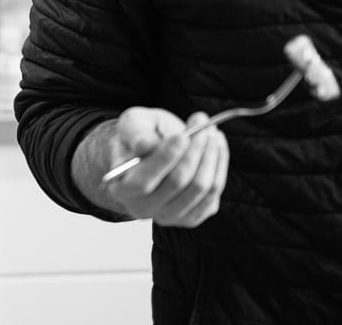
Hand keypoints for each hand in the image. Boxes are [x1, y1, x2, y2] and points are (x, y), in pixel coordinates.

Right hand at [98, 107, 228, 226]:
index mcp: (122, 188)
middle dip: (194, 150)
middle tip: (203, 123)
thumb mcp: (132, 125)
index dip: (164, 159)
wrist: (151, 150)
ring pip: (200, 188)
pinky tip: (217, 145)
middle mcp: (143, 209)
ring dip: (211, 155)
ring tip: (211, 130)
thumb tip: (145, 145)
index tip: (182, 136)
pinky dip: (219, 166)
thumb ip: (135, 133)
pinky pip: (213, 194)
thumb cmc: (139, 135)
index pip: (143, 182)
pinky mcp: (192, 217)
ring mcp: (169, 216)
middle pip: (177, 183)